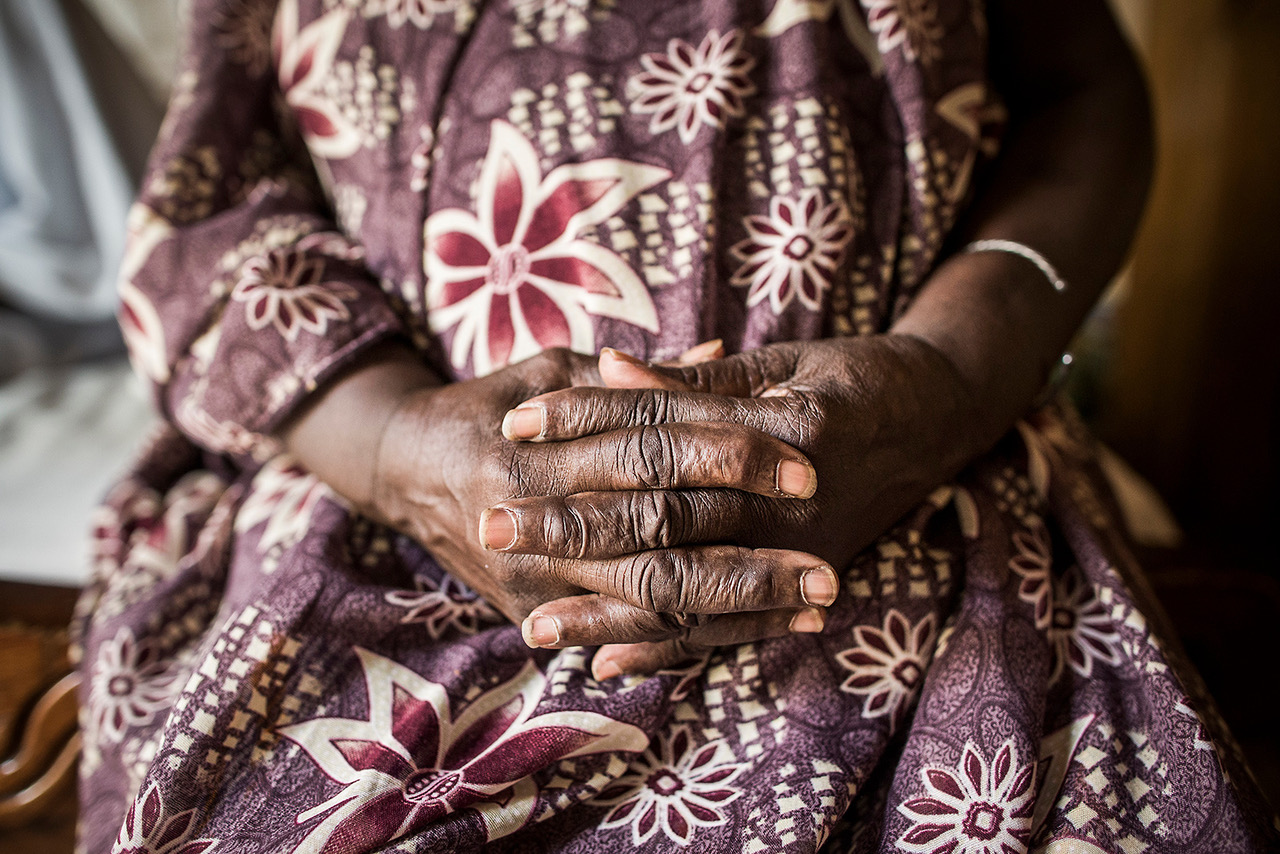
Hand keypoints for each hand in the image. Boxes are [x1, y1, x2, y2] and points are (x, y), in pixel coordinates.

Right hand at [369, 347, 833, 651]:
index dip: (725, 458)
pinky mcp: (535, 616)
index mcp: (535, 452)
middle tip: (828, 566)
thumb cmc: (485, 406)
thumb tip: (719, 348)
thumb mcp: (545, 368)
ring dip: (738, 610)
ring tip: (816, 609)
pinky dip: (697, 638)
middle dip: (749, 560)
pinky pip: (625, 636)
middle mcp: (531, 524)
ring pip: (649, 605)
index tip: (801, 464)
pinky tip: (760, 634)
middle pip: (657, 546)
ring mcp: (531, 583)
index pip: (648, 454)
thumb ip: (631, 373)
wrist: (403, 472)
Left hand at [498, 335, 977, 674]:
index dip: (587, 421)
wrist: (945, 419)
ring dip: (606, 612)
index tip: (517, 421)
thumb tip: (609, 367)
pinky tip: (609, 660)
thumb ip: (697, 378)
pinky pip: (726, 629)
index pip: (659, 428)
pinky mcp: (800, 584)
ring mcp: (796, 554)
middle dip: (570, 528)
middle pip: (659, 520)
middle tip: (490, 526)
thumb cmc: (861, 376)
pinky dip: (666, 647)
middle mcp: (785, 504)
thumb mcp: (786, 361)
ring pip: (687, 591)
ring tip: (533, 626)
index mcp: (780, 430)